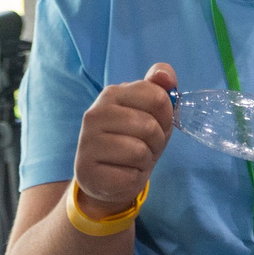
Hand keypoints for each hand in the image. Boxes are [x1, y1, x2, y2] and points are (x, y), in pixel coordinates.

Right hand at [73, 62, 174, 209]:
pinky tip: (122, 174)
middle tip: (144, 145)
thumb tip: (165, 76)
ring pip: (140, 152)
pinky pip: (131, 176)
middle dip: (156, 141)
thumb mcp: (149, 112)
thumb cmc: (133, 139)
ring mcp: (87, 144)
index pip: (158, 97)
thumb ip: (159, 88)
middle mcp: (94, 115)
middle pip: (150, 126)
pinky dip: (134, 178)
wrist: (106, 176)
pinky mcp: (88, 172)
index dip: (166, 115)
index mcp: (111, 94)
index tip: (156, 122)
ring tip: (133, 160)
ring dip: (145, 160)